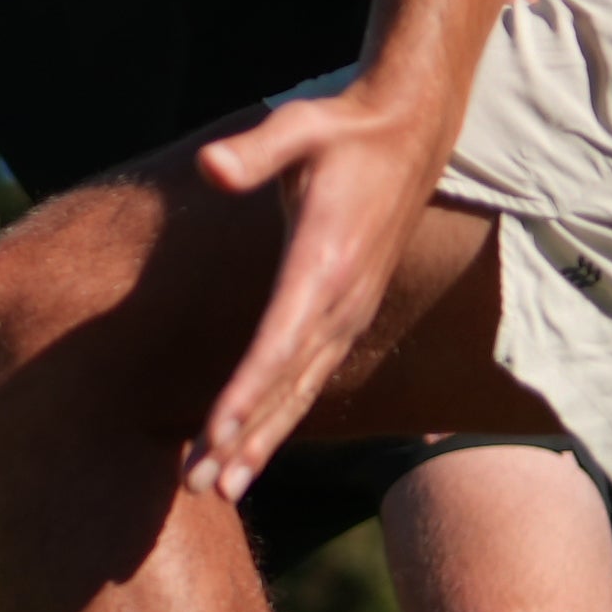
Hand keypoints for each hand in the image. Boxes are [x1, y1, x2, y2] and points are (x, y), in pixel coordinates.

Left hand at [184, 76, 464, 497]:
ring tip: (218, 486)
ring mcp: (347, 312)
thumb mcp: (299, 125)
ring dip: (259, 441)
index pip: (281, 339)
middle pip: (287, 383)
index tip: (217, 431)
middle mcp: (340, 301)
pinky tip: (249, 448)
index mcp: (324, 263)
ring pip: (299, 391)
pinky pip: (308, 377)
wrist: (410, 133)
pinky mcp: (345, 314)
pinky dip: (278, 415)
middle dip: (244, 437)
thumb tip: (210, 166)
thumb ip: (255, 150)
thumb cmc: (342, 130)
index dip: (248, 389)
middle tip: (201, 485)